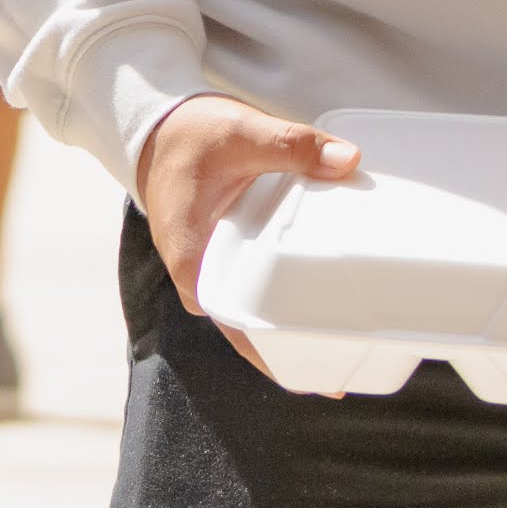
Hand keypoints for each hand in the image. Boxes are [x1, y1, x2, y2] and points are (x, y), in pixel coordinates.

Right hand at [132, 96, 365, 377]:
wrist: (161, 127)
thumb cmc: (189, 136)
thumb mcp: (241, 134)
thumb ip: (292, 146)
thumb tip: (345, 161)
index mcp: (193, 258)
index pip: (230, 320)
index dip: (267, 351)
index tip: (303, 369)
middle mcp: (201, 274)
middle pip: (245, 330)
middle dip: (286, 356)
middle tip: (335, 380)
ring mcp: (214, 269)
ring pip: (251, 316)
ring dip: (288, 335)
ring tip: (336, 361)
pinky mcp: (228, 257)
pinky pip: (255, 291)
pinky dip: (283, 303)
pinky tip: (319, 312)